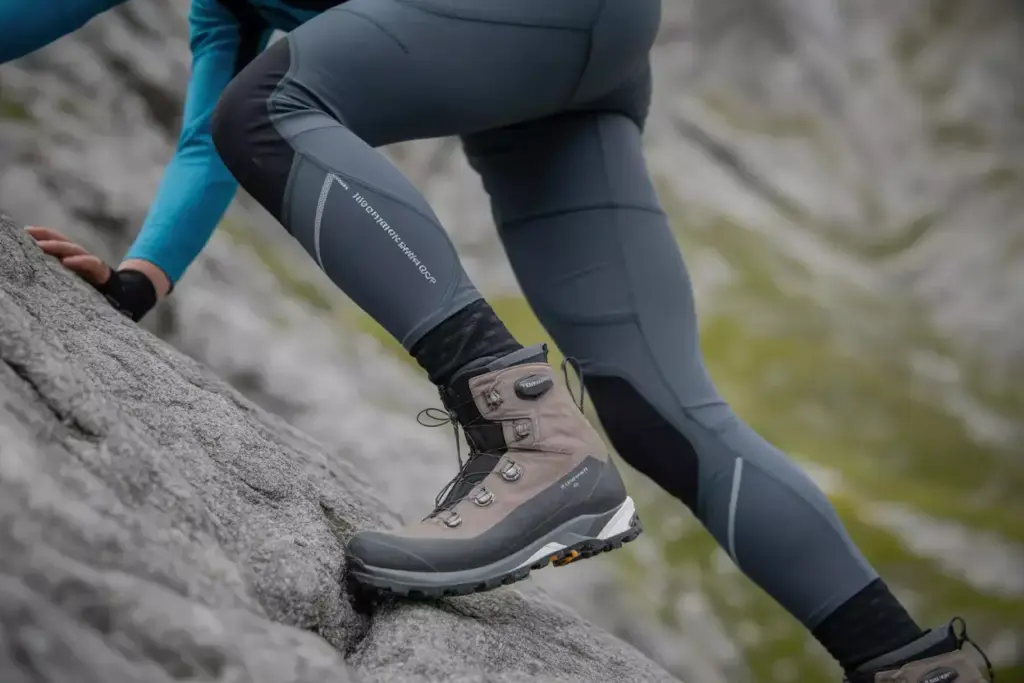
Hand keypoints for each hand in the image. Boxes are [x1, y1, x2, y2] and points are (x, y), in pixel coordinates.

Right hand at [26, 226, 157, 321]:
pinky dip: (47, 239)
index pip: (95, 266)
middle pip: (78, 252)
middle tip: (41, 246)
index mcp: (105, 277)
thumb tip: (110, 332)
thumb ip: (112, 316)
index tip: (68, 263)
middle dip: (61, 248)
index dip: (83, 262)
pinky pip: (60, 247)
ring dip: (49, 239)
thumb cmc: (122, 306)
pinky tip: (29, 234)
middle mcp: (93, 265)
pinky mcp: (75, 259)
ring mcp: (84, 260)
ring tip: (28, 234)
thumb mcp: (120, 311)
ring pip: (67, 246)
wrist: (131, 292)